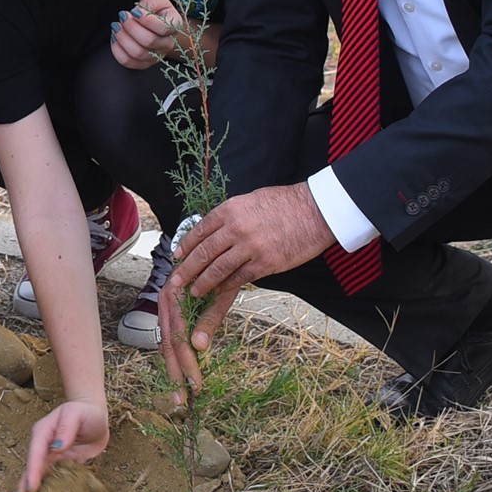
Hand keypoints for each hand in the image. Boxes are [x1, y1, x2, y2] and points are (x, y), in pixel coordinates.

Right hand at [21, 399, 109, 491]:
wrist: (94, 415)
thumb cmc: (85, 412)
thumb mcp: (76, 414)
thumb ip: (67, 428)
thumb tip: (58, 447)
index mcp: (43, 433)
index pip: (36, 453)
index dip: (33, 471)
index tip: (31, 488)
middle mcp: (45, 447)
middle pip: (33, 468)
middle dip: (26, 485)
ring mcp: (53, 457)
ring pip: (42, 476)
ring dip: (36, 491)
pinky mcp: (64, 465)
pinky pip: (56, 479)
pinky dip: (51, 491)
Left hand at [109, 0, 192, 69]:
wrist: (157, 23)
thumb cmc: (157, 10)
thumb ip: (151, 1)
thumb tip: (139, 11)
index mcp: (175, 26)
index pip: (161, 27)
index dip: (145, 19)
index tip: (134, 11)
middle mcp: (168, 44)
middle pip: (148, 41)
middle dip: (130, 27)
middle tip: (123, 16)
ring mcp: (157, 56)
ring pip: (137, 53)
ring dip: (122, 38)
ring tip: (117, 26)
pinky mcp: (144, 63)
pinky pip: (128, 61)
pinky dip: (117, 49)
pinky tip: (115, 37)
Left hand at [161, 186, 336, 390]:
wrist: (315, 212)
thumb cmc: (285, 203)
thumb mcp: (251, 200)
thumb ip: (232, 215)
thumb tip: (214, 229)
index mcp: (231, 210)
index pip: (200, 230)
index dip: (186, 245)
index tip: (177, 256)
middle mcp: (236, 229)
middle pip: (204, 253)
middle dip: (187, 269)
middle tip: (176, 281)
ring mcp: (250, 248)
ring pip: (218, 269)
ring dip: (203, 283)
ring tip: (194, 292)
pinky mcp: (265, 264)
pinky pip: (239, 278)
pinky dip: (226, 286)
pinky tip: (219, 292)